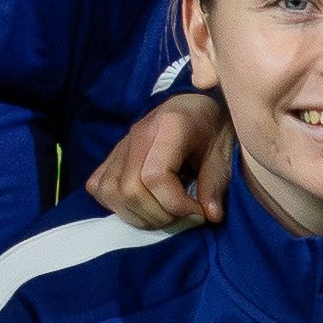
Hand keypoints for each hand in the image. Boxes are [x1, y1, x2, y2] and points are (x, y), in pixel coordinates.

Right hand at [82, 93, 235, 228]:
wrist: (194, 106)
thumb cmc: (210, 127)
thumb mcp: (223, 152)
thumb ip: (215, 183)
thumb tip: (210, 216)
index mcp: (170, 125)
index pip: (155, 176)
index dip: (176, 204)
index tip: (198, 212)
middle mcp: (138, 134)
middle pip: (129, 189)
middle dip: (157, 214)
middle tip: (182, 216)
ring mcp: (121, 145)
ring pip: (109, 192)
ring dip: (137, 215)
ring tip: (165, 214)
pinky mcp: (111, 156)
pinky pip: (99, 188)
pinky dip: (118, 205)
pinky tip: (144, 205)